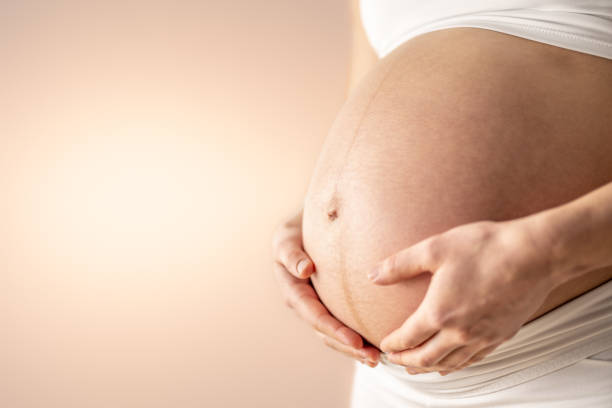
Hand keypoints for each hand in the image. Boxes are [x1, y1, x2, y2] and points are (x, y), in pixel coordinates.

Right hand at [273, 211, 378, 366]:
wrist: (304, 228)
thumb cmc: (294, 232)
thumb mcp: (286, 239)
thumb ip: (292, 254)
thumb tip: (305, 270)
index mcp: (293, 292)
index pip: (315, 316)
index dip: (334, 330)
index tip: (356, 341)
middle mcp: (305, 305)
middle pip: (326, 333)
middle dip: (348, 347)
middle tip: (374, 358)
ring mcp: (317, 307)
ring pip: (334, 335)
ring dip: (354, 349)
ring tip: (378, 358)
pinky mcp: (329, 305)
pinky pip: (342, 324)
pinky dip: (357, 337)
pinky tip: (377, 343)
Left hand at [369, 219, 555, 374]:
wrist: (535, 254)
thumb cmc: (485, 248)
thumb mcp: (434, 249)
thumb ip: (400, 264)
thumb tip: (372, 275)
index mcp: (439, 313)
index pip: (408, 338)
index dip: (392, 344)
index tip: (384, 345)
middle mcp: (460, 332)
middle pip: (427, 358)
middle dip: (407, 362)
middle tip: (395, 362)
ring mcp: (483, 337)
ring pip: (451, 363)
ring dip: (430, 368)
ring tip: (419, 368)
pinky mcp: (502, 335)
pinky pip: (475, 359)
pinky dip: (458, 365)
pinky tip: (455, 363)